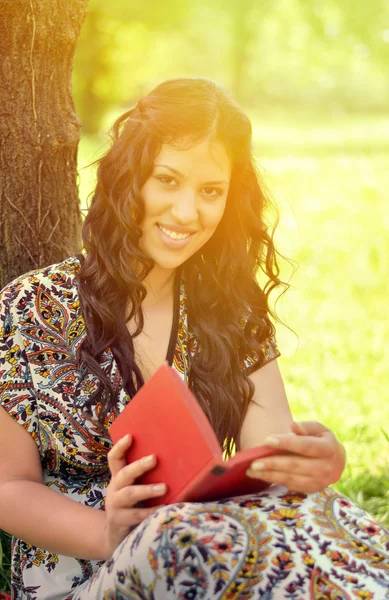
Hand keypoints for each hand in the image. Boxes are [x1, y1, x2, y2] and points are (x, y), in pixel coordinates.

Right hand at [104, 434, 166, 558]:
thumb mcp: (133, 489)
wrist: (115, 538)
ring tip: (164, 488)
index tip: (130, 436)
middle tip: (154, 458)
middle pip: (123, 474)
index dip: (120, 447)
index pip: (114, 459)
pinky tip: (164, 509)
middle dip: (138, 466)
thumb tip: (177, 462)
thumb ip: (144, 478)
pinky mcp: (120, 522)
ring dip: (147, 490)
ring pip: (129, 495)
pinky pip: (136, 516)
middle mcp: (114, 490)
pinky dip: (151, 512)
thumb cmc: (132, 507)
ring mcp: (115, 506)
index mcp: (118, 478)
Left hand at [246, 420, 345, 493]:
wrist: (337, 463)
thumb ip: (307, 427)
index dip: (286, 443)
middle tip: (253, 462)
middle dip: (272, 464)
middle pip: (294, 465)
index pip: (304, 446)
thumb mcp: (320, 429)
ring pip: (290, 478)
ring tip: (251, 470)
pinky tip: (260, 475)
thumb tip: (292, 426)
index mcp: (327, 449)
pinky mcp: (311, 489)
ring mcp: (318, 481)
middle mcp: (324, 467)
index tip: (267, 440)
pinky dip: (274, 480)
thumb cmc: (323, 441)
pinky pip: (290, 485)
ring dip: (269, 475)